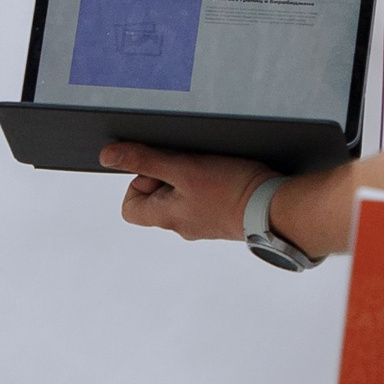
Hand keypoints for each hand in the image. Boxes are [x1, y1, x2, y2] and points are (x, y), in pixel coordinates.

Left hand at [100, 142, 274, 241]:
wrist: (276, 208)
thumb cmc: (231, 190)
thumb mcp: (183, 167)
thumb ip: (145, 160)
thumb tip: (107, 156)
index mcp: (166, 218)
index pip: (129, 208)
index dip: (138, 182)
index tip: (161, 169)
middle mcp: (182, 226)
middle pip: (156, 200)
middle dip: (167, 176)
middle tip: (188, 163)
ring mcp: (203, 225)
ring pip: (182, 198)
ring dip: (190, 178)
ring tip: (210, 168)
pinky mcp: (224, 219)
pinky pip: (205, 201)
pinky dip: (210, 186)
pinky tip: (226, 176)